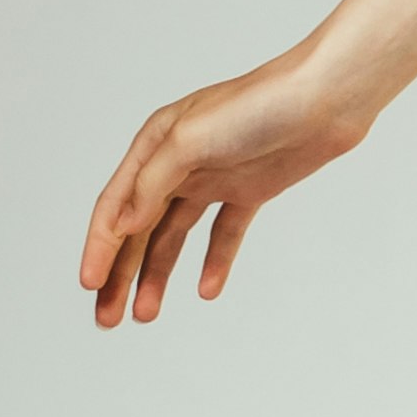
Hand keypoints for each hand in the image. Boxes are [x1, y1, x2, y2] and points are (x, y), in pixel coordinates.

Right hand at [80, 42, 375, 328]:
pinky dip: (214, 261)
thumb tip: (122, 225)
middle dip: (120, 273)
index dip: (98, 248)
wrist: (327, 98)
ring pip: (174, 236)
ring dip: (157, 274)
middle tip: (107, 318)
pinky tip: (207, 289)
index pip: (115, 206)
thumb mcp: (191, 139)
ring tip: (146, 314)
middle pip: (138, 228)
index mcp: (154, 143)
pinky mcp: (249, 190)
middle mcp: (178, 162)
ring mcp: (214, 177)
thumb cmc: (258, 104)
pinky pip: (223, 233)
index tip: (89, 286)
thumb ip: (153, 183)